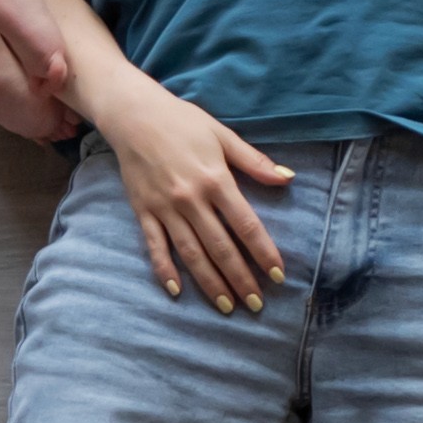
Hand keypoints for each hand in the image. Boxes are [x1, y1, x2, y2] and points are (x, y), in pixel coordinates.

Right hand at [91, 72, 290, 313]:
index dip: (263, 252)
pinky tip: (177, 292)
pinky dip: (165, 271)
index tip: (278, 275)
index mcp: (216, 180)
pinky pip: (155, 247)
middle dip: (240, 279)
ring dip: (210, 283)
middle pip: (220, 247)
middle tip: (256, 305)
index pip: (246, 225)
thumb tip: (288, 178)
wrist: (134, 115)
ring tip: (227, 307)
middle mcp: (191, 199)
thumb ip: (255, 162)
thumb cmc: (183, 122)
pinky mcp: (143, 212)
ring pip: (191, 254)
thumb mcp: (223, 135)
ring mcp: (165, 208)